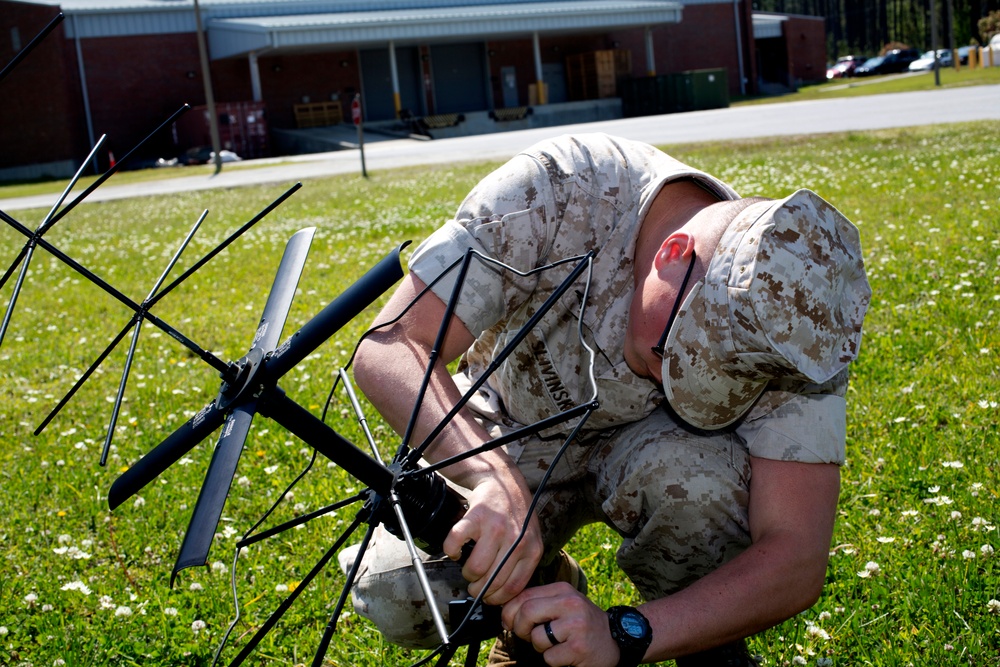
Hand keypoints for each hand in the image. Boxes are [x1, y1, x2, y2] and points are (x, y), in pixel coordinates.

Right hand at [443, 471, 541, 604]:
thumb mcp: (530, 538)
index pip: (513, 587)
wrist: (503, 480)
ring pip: (474, 569)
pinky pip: (455, 545)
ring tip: (468, 566)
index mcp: (532, 549)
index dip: (496, 599)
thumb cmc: (515, 514)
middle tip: (474, 585)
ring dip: (467, 573)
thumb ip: (522, 564)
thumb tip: (505, 595)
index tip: (488, 598)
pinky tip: (457, 549)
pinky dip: (451, 551)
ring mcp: (495, 528)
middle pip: (492, 582)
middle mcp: (516, 540)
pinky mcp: (475, 517)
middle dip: (479, 590)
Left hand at [502, 582, 620, 666]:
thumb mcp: (563, 604)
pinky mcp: (578, 647)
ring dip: (539, 647)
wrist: (617, 639)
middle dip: (520, 629)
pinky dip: (552, 660)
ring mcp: (576, 625)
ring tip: (554, 644)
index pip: (523, 595)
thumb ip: (538, 603)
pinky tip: (566, 653)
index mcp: (563, 590)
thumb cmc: (582, 623)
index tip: (509, 622)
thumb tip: (505, 612)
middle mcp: (570, 603)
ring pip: (536, 638)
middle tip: (528, 636)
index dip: (509, 612)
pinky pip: (549, 657)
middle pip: (526, 613)